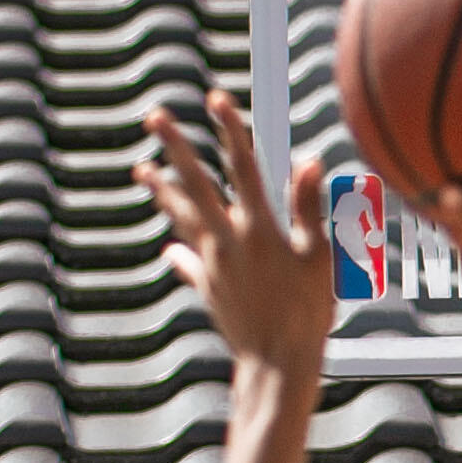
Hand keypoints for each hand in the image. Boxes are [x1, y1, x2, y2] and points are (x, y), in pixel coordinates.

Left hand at [135, 90, 333, 381]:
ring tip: (142, 170)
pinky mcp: (208, 288)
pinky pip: (189, 263)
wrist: (276, 363)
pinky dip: (180, 252)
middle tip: (153, 117)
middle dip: (175, 147)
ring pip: (182, 218)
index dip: (230, 130)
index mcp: (258, 229)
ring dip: (163, 191)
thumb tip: (309, 161)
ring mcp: (213, 265)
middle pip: (195, 184)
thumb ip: (310, 208)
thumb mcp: (319, 259)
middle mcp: (228, 241)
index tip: (215, 99)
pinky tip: (171, 247)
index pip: (242, 168)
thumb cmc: (308, 313)